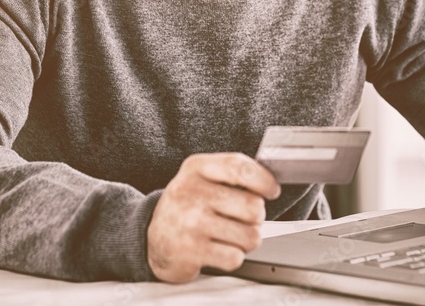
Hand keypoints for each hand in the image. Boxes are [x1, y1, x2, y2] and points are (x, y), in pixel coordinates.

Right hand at [146, 152, 280, 282]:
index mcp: (196, 168)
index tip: (271, 190)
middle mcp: (190, 192)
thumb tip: (270, 182)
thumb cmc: (187, 206)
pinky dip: (232, 256)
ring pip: (250, 235)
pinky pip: (235, 257)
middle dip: (255, 217)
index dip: (264, 180)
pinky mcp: (191, 251)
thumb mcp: (201, 177)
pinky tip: (218, 249)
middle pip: (253, 206)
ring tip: (230, 235)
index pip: (240, 167)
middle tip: (242, 219)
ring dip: (246, 239)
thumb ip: (232, 172)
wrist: (153, 239)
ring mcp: (190, 222)